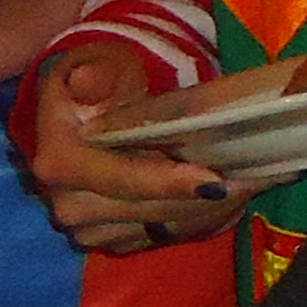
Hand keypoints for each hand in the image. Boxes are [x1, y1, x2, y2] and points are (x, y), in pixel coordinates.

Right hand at [25, 42, 234, 250]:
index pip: (116, 180)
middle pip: (143, 211)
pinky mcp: (114, 240)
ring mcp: (88, 228)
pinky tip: (226, 199)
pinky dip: (199, 220)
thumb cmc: (109, 82)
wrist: (99, 112)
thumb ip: (99, 76)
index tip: (212, 181)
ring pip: (159, 227)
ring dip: (204, 212)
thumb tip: (86, 79)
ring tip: (244, 187)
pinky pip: (164, 237)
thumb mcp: (104, 67)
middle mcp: (67, 202)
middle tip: (247, 183)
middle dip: (197, 200)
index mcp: (59, 160)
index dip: (164, 183)